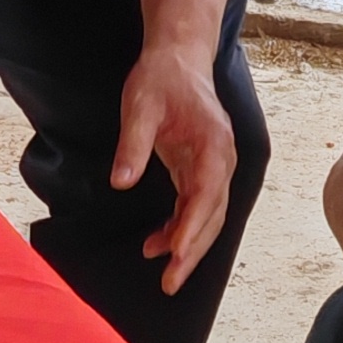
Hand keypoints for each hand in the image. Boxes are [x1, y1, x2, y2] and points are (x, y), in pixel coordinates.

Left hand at [112, 38, 238, 293]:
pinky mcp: (202, 169)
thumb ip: (132, 144)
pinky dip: (180, 227)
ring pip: (208, 216)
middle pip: (213, 215)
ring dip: (187, 244)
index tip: (177, 254)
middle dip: (192, 252)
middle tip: (170, 283)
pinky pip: (196, 207)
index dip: (192, 227)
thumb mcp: (139, 105)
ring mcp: (215, 166)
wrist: (178, 59)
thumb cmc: (160, 79)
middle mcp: (222, 160)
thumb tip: (121, 181)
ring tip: (161, 269)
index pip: (206, 194)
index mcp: (212, 144)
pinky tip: (158, 242)